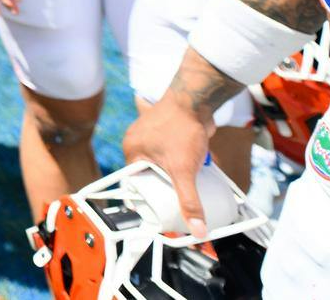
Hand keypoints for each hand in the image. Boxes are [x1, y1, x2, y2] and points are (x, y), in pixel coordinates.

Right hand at [122, 92, 216, 235]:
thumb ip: (189, 201)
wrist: (197, 100)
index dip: (146, 199)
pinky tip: (193, 168)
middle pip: (149, 176)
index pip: (134, 183)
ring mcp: (153, 136)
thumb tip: (196, 229)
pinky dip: (181, 163)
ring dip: (174, 175)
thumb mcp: (184, 170)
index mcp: (131, 150)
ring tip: (187, 185)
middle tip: (176, 201)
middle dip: (163, 188)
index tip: (158, 211)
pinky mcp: (168, 133)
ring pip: (162, 166)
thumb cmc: (182, 127)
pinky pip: (172, 155)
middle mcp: (138, 142)